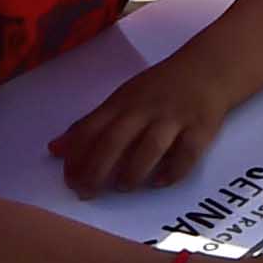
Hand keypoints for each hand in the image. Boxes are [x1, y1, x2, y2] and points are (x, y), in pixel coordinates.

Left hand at [51, 57, 231, 195]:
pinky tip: (160, 182)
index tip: (68, 179)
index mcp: (123, 102)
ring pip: (150, 147)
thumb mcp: (121, 99)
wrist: (208, 68)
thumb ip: (90, 124)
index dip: (77, 155)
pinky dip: (173, 170)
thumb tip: (55, 149)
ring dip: (133, 170)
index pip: (92, 128)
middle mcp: (145, 109)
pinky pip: (187, 153)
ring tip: (122, 187)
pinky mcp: (201, 128)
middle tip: (86, 193)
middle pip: (115, 140)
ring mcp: (174, 118)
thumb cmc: (159, 88)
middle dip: (96, 169)